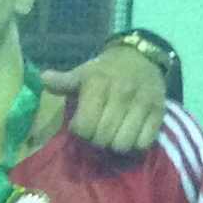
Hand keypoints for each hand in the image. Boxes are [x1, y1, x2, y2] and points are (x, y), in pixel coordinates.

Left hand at [38, 41, 167, 151]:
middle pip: (103, 139)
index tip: (81, 124)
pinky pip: (144, 143)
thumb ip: (63, 82)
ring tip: (113, 134)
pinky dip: (135, 144)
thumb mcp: (83, 73)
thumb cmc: (106, 71)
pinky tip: (129, 134)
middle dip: (96, 140)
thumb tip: (43, 79)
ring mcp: (142, 104)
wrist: (141, 57)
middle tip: (97, 131)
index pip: (85, 126)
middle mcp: (122, 94)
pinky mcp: (159, 113)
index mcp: (99, 84)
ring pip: (123, 145)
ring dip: (114, 144)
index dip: (80, 130)